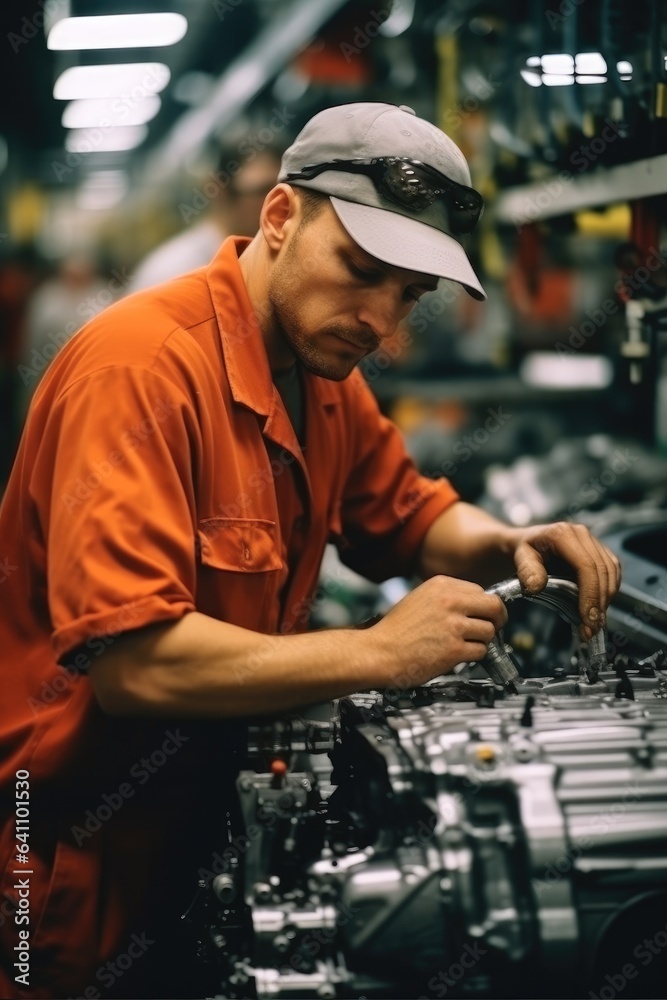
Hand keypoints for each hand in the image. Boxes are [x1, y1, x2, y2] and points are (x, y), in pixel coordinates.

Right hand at [370, 575, 507, 685]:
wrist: (378, 652)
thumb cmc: (395, 630)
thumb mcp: (420, 599)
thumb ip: (447, 597)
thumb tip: (475, 604)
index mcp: (441, 585)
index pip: (481, 590)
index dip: (484, 605)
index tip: (483, 614)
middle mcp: (449, 602)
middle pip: (495, 607)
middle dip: (497, 619)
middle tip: (493, 627)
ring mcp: (453, 626)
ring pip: (490, 631)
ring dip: (482, 640)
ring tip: (467, 644)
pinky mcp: (454, 650)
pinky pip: (481, 651)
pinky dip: (474, 655)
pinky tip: (459, 655)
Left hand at [509, 521, 621, 640]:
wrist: (528, 543)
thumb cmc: (524, 551)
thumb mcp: (520, 559)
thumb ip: (527, 571)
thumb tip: (536, 587)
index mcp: (563, 534)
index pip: (586, 566)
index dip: (590, 594)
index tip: (587, 619)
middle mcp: (582, 534)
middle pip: (602, 571)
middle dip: (599, 603)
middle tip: (591, 629)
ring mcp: (593, 541)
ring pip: (611, 573)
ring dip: (606, 600)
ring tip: (594, 623)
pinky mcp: (600, 551)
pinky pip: (613, 572)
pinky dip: (609, 592)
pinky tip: (599, 608)